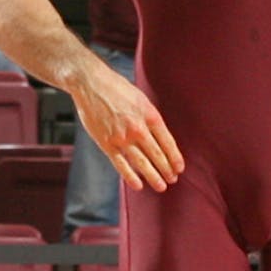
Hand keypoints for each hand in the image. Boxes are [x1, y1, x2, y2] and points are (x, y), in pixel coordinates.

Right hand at [72, 60, 182, 191]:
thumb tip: (159, 138)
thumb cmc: (117, 88)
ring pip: (142, 163)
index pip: (167, 142)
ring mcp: (122, 137)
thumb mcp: (141, 99)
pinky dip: (130, 176)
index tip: (179, 168)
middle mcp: (138, 128)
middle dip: (167, 169)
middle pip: (157, 154)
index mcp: (150, 115)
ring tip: (161, 186)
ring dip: (153, 177)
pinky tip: (138, 185)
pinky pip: (121, 164)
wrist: (91, 83)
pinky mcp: (106, 143)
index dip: (175, 157)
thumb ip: (150, 118)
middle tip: (172, 179)